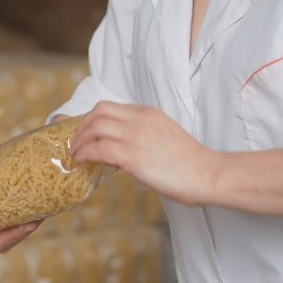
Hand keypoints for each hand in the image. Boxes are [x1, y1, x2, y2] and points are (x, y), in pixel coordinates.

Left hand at [69, 101, 220, 206]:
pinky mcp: (131, 155)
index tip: (85, 132)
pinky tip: (81, 160)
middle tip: (75, 141)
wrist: (208, 174)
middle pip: (98, 112)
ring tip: (74, 152)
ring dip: (79, 141)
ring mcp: (135, 136)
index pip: (110, 108)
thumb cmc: (190, 163)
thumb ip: (143, 135)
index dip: (91, 119)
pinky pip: (97, 148)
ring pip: (94, 127)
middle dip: (81, 126)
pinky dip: (84, 153)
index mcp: (148, 113)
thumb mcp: (164, 137)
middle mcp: (139, 120)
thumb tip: (122, 149)